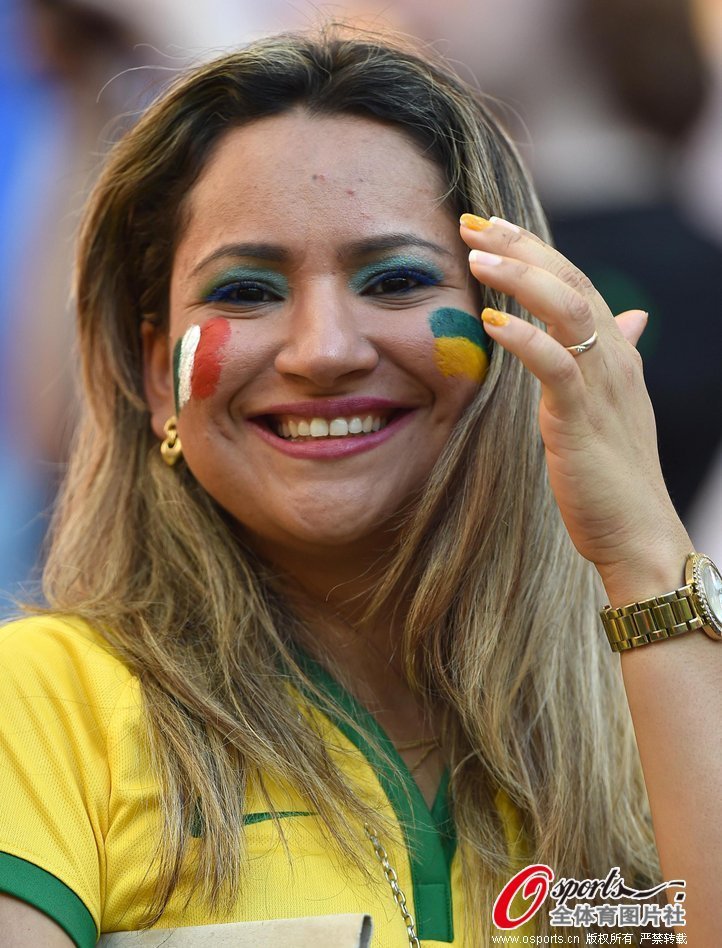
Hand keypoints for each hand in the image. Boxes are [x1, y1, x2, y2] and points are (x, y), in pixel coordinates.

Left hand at [459, 214, 690, 600]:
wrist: (638, 533)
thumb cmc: (614, 474)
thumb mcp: (615, 406)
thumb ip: (615, 357)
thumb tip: (632, 318)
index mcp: (616, 352)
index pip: (574, 280)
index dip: (533, 249)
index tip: (488, 227)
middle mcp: (614, 357)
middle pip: (570, 279)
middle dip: (521, 245)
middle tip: (472, 222)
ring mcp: (602, 385)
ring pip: (569, 308)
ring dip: (522, 277)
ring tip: (477, 257)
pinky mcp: (582, 419)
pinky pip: (556, 365)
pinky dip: (524, 338)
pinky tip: (491, 321)